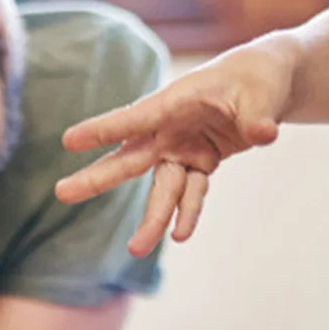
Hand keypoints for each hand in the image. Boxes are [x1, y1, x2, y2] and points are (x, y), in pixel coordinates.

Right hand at [55, 42, 294, 255]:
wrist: (266, 82)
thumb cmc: (258, 79)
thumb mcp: (262, 94)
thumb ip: (258, 117)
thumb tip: (264, 135)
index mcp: (176, 102)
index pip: (135, 118)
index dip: (103, 129)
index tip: (68, 140)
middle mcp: (170, 128)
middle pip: (130, 159)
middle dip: (97, 178)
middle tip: (62, 193)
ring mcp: (182, 148)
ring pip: (161, 188)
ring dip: (152, 218)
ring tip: (136, 249)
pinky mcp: (199, 163)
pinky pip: (191, 192)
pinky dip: (188, 213)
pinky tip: (180, 234)